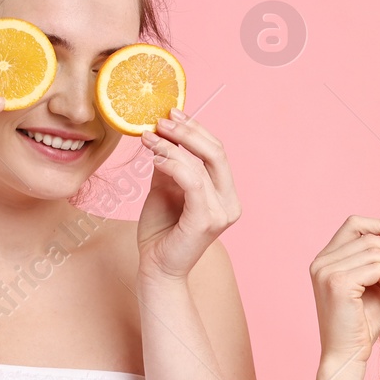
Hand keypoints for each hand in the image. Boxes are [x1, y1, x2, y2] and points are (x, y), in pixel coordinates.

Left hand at [137, 109, 241, 281]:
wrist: (156, 266)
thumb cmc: (161, 230)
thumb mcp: (165, 187)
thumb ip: (170, 163)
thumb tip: (163, 133)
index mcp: (225, 193)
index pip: (217, 152)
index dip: (196, 129)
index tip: (172, 113)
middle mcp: (230, 202)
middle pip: (216, 152)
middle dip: (187, 131)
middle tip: (161, 120)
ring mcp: (222, 212)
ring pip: (200, 165)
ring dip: (172, 147)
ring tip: (149, 138)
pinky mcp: (206, 220)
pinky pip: (192, 181)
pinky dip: (173, 165)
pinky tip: (155, 158)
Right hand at [310, 216, 379, 368]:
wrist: (347, 356)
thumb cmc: (361, 324)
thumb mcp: (373, 285)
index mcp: (326, 259)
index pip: (353, 224)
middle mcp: (322, 262)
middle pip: (370, 239)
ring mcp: (327, 271)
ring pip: (377, 253)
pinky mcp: (338, 283)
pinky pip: (378, 269)